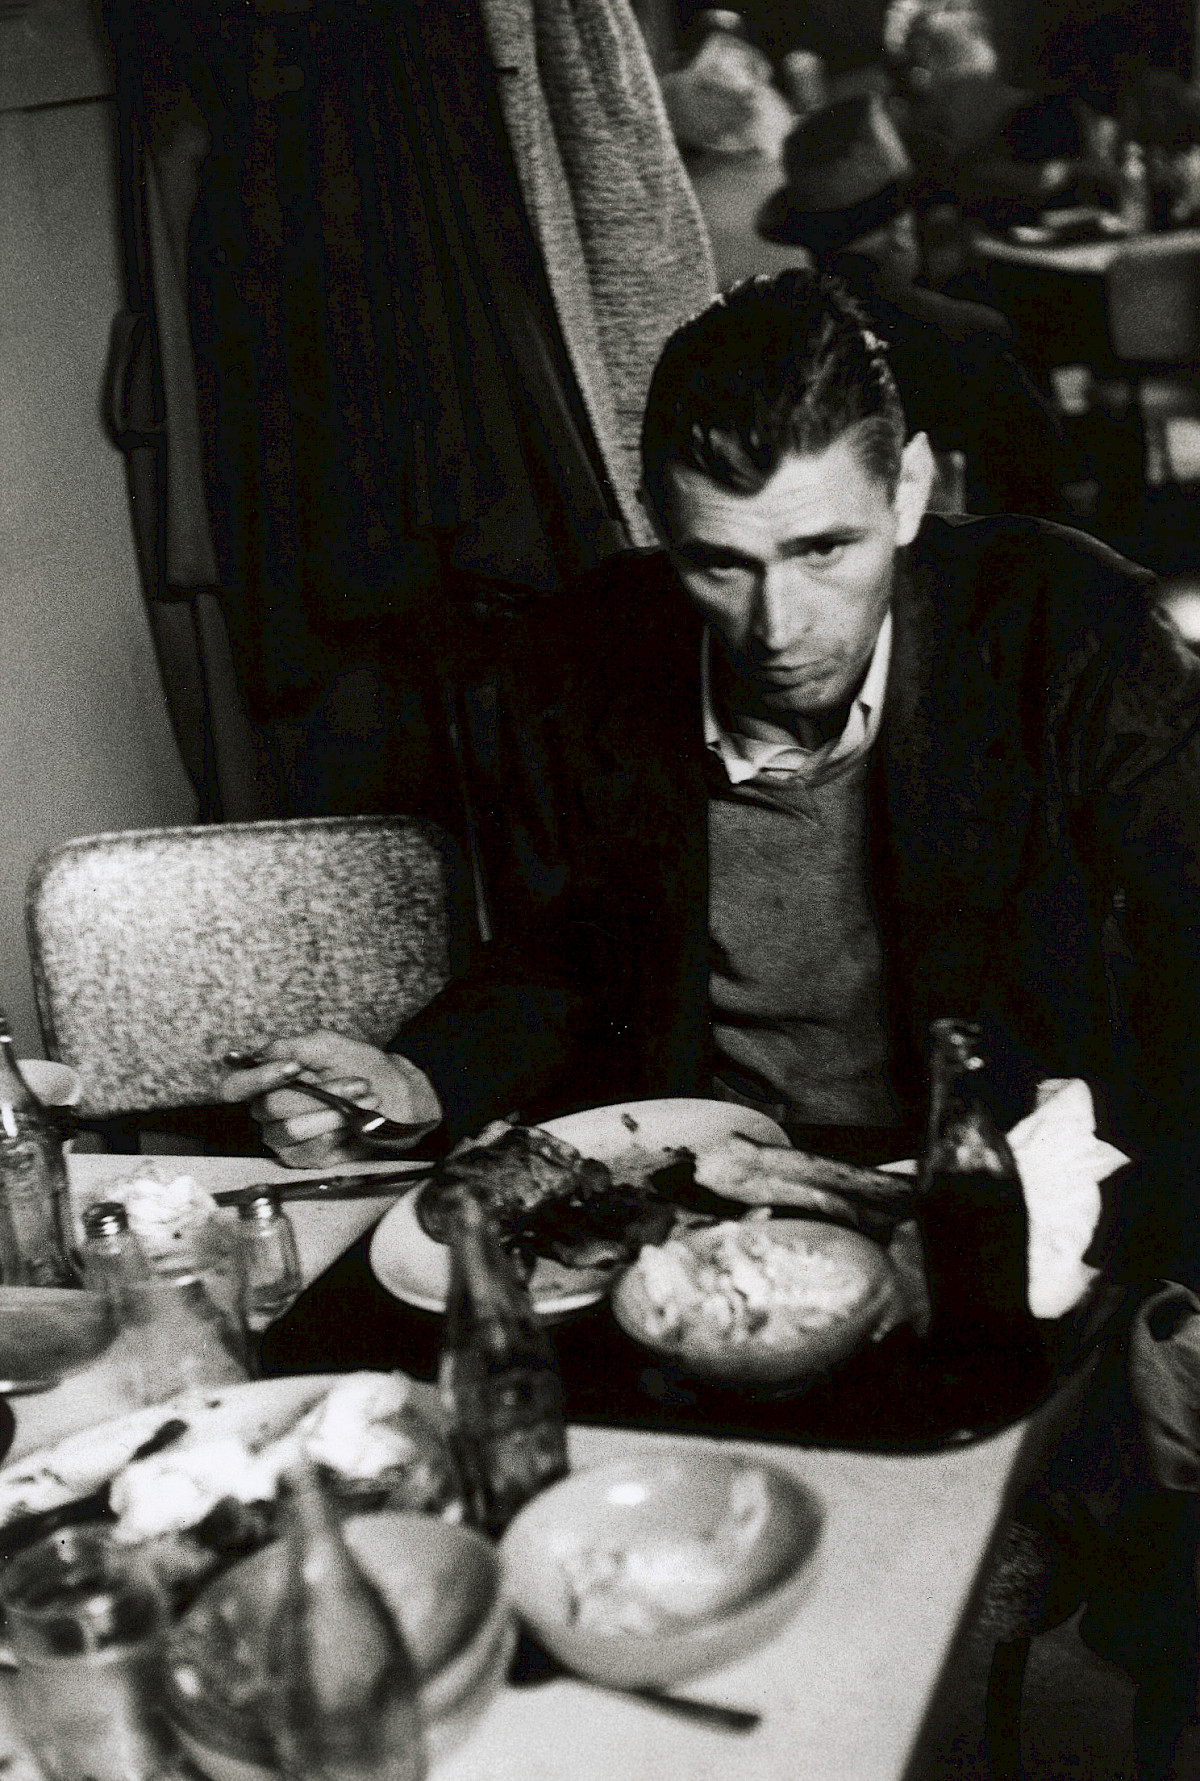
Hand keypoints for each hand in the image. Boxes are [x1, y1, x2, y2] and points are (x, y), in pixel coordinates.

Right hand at [221, 1031, 441, 1168]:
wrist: (399, 1099)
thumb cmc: (364, 1068)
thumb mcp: (333, 1047)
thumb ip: (296, 1046)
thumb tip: (264, 1052)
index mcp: (267, 1080)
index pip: (234, 1086)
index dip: (257, 1077)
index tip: (293, 1067)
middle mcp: (268, 1111)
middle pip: (270, 1106)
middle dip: (319, 1092)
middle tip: (358, 1082)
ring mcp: (284, 1137)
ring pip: (292, 1129)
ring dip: (333, 1111)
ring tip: (366, 1097)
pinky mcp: (305, 1158)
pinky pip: (313, 1147)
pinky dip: (340, 1130)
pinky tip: (359, 1118)